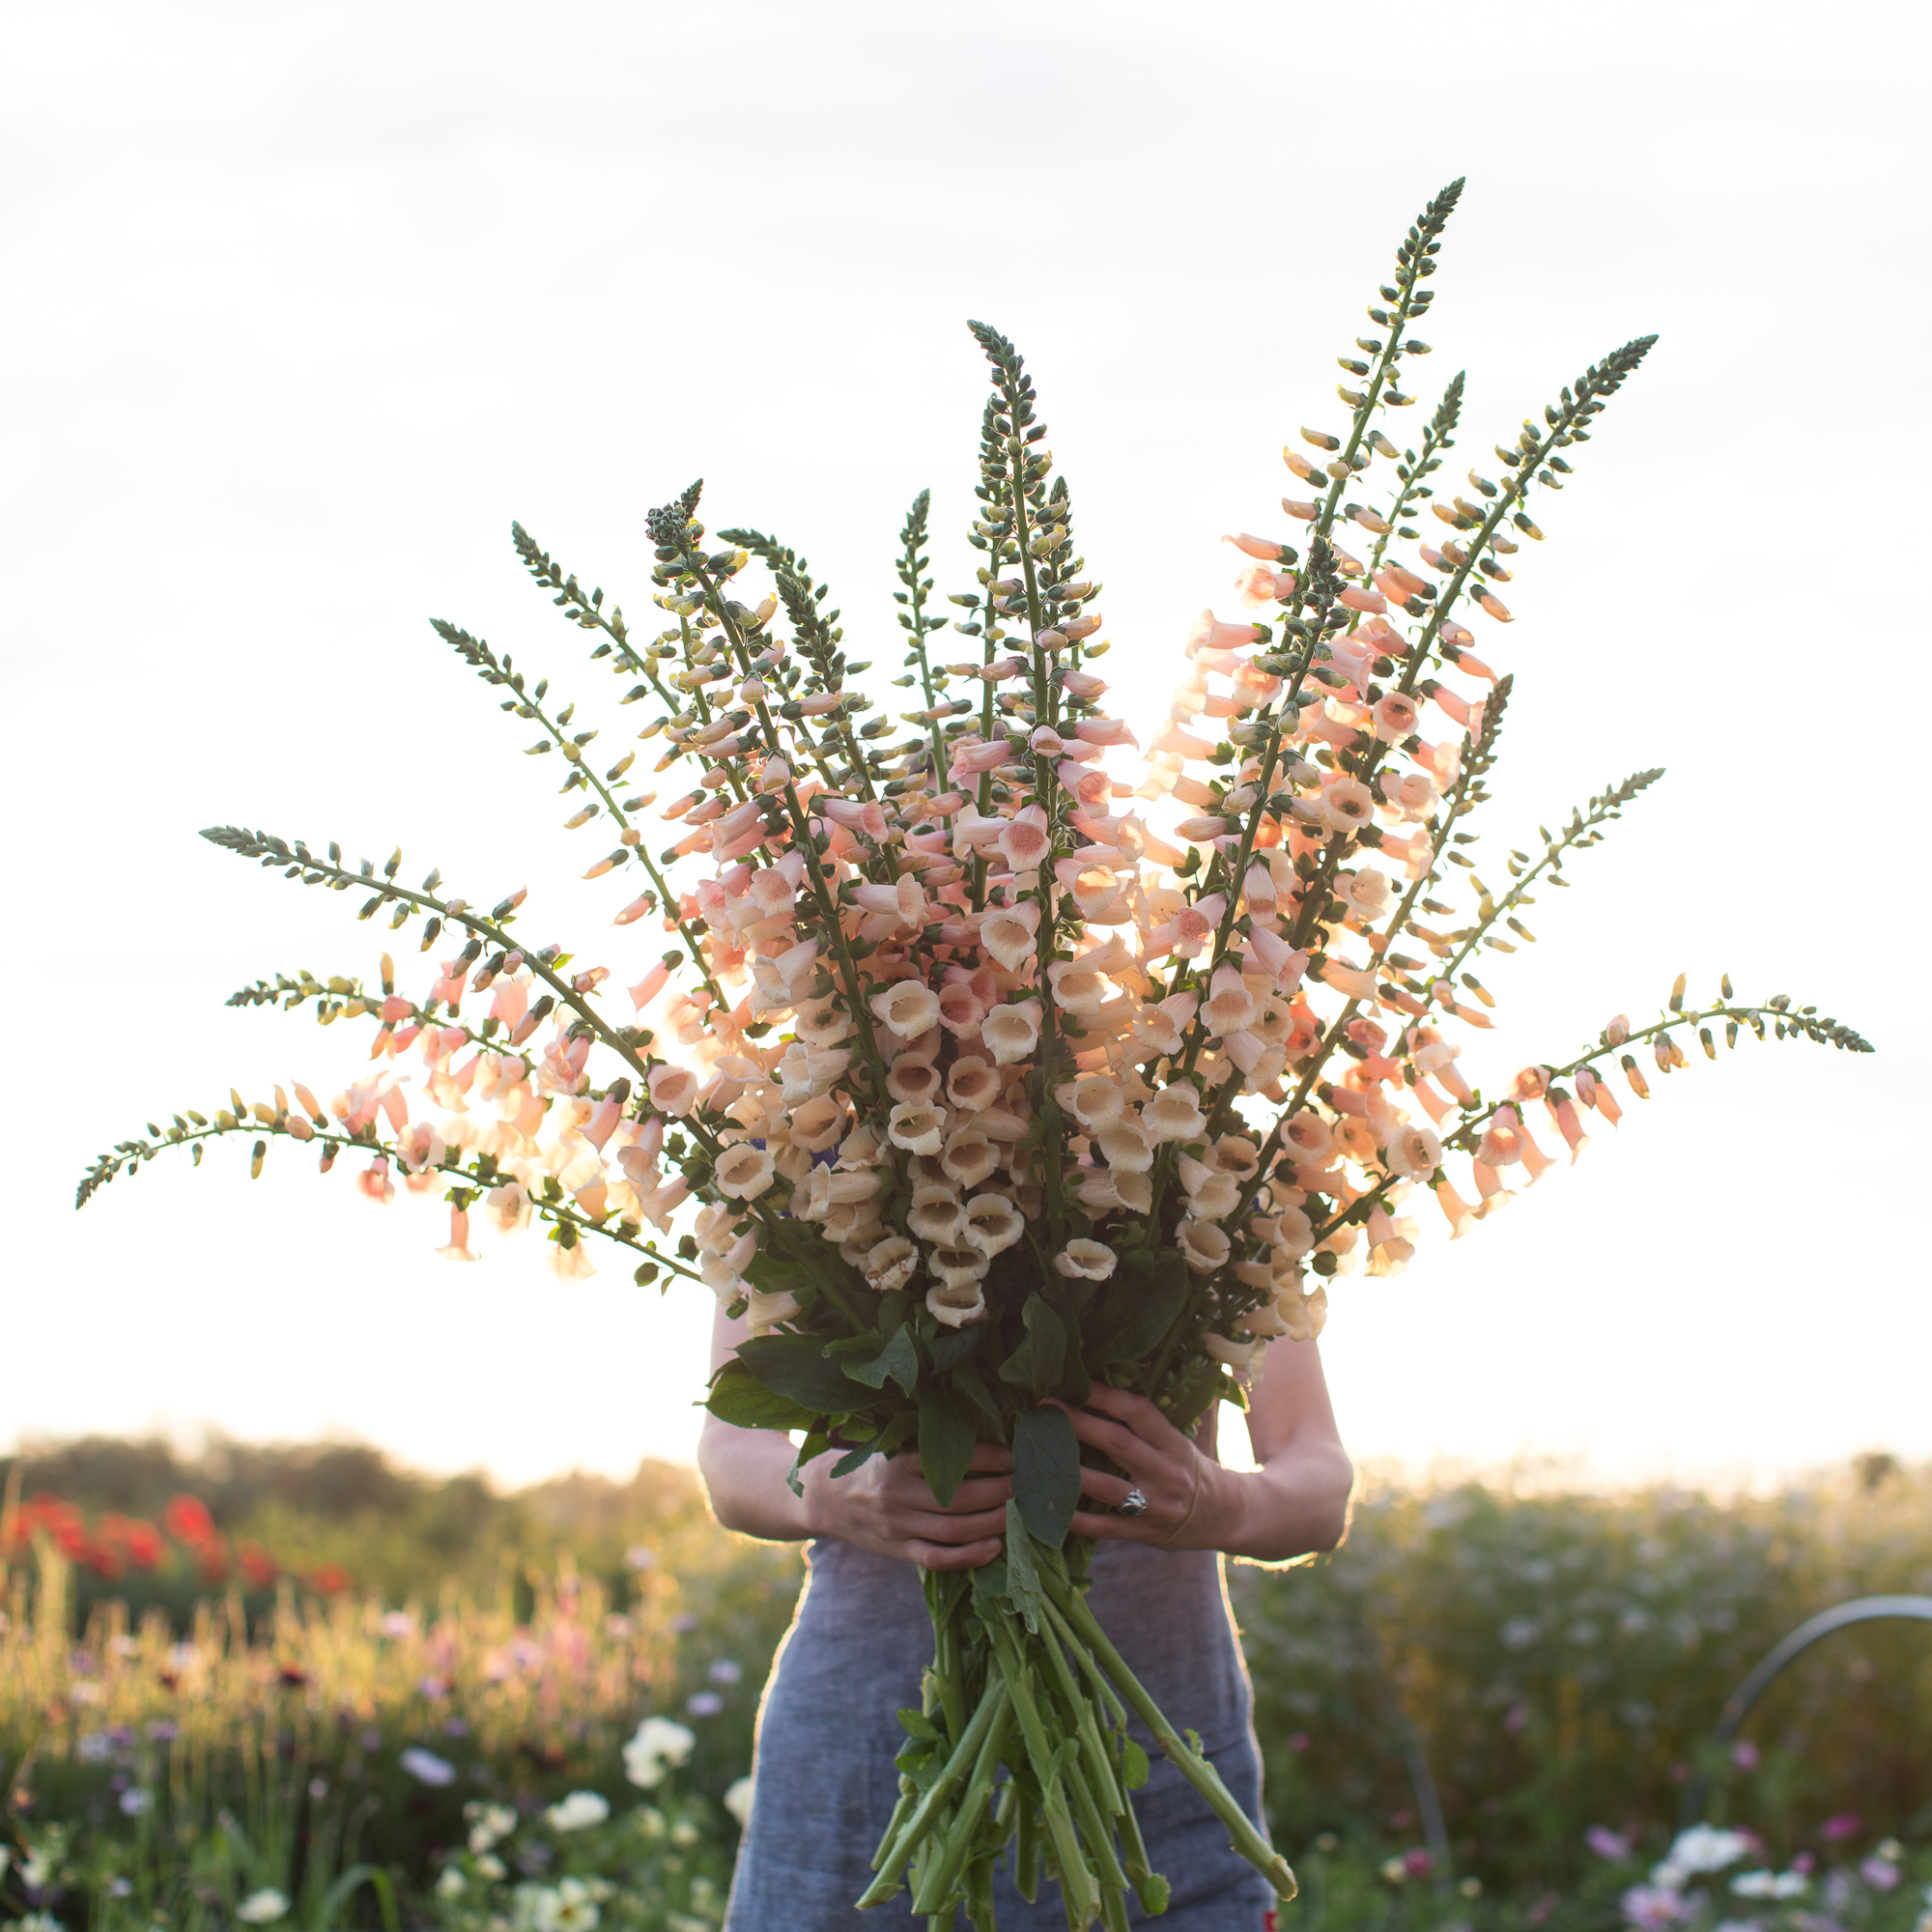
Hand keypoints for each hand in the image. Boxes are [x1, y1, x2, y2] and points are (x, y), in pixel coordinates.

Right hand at [801, 1442, 1012, 1569]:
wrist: (826, 1498)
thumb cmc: (872, 1465)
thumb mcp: (891, 1446)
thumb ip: (927, 1446)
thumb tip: (983, 1431)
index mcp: (896, 1462)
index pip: (945, 1460)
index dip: (983, 1459)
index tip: (1010, 1456)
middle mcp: (896, 1494)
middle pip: (957, 1499)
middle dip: (997, 1492)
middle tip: (1022, 1485)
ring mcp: (897, 1526)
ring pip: (953, 1530)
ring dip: (992, 1523)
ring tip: (1017, 1513)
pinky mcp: (898, 1551)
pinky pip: (938, 1559)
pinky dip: (970, 1556)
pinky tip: (995, 1547)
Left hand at [1059, 1385, 1220, 1550]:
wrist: (1222, 1516)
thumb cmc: (1188, 1468)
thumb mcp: (1176, 1442)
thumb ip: (1144, 1425)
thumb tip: (1094, 1392)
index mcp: (1174, 1443)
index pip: (1139, 1412)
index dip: (1106, 1396)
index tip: (1076, 1383)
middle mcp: (1166, 1472)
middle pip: (1117, 1443)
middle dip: (1079, 1423)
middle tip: (1046, 1407)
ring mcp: (1155, 1506)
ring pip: (1107, 1487)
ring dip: (1070, 1471)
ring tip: (1039, 1456)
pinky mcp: (1143, 1534)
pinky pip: (1104, 1527)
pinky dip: (1076, 1519)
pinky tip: (1049, 1509)